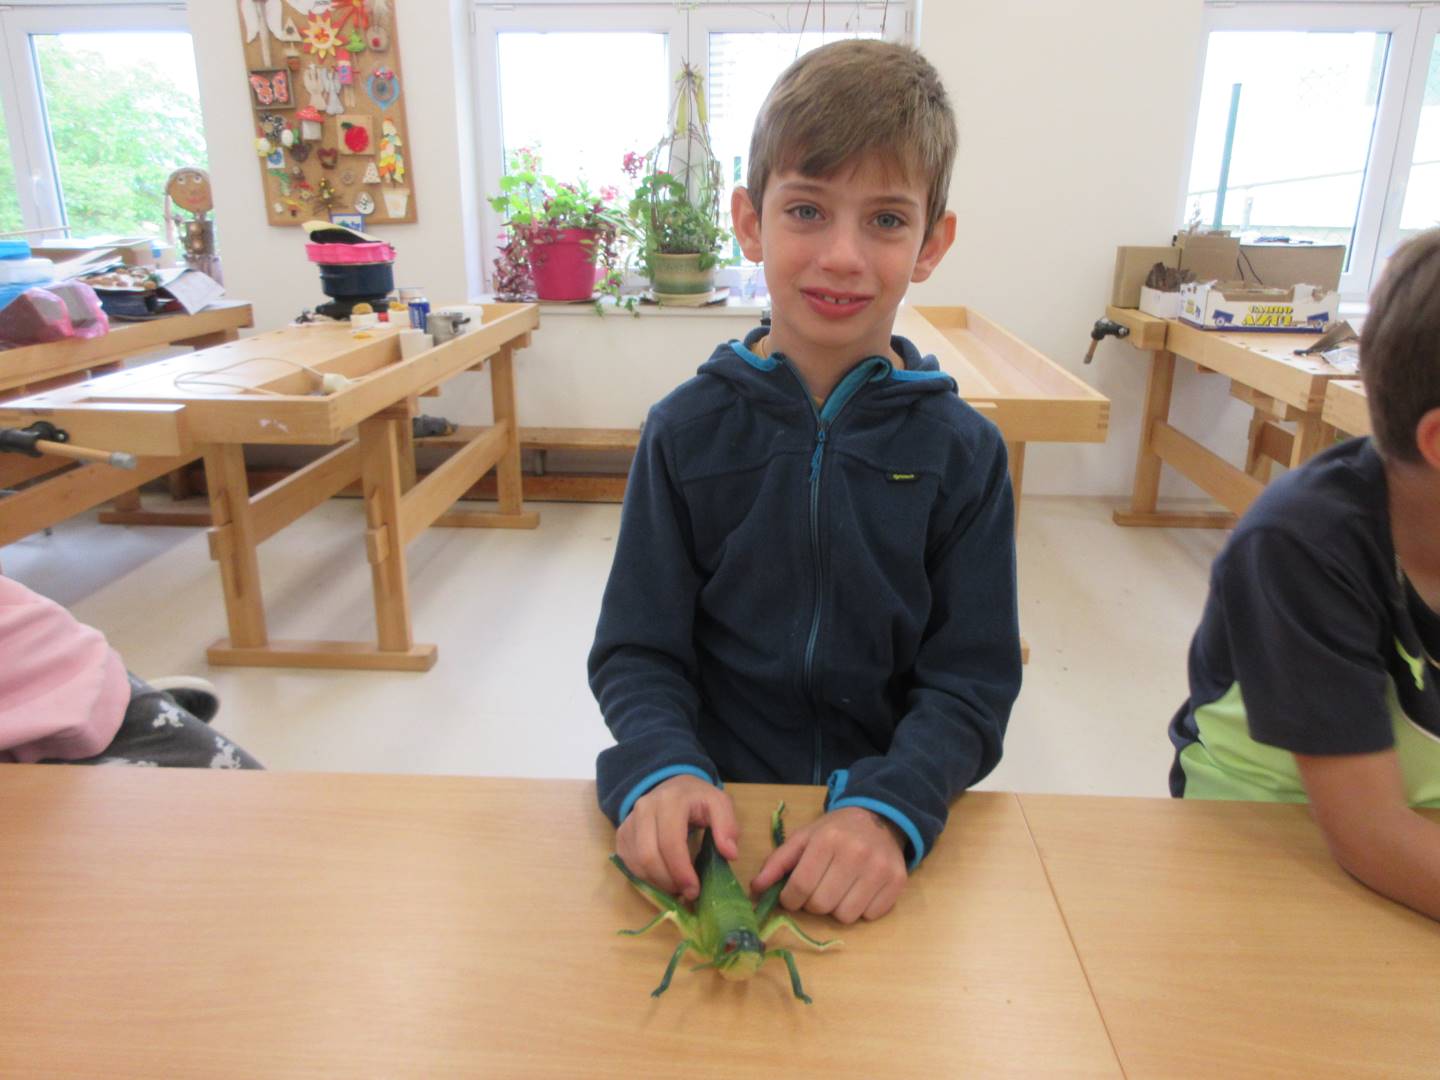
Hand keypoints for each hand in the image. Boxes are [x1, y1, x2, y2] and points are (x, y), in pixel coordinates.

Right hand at [615, 775, 738, 902]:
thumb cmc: (697, 799)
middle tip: (686, 893)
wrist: (672, 786)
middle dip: (668, 881)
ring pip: (637, 862)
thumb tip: (730, 854)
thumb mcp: (719, 803)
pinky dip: (645, 878)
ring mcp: (629, 821)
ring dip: (657, 882)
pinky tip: (663, 880)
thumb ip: (727, 826)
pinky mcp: (622, 834)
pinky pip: (629, 863)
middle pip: (648, 855)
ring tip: (677, 888)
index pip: (670, 842)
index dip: (681, 871)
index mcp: (670, 801)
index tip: (694, 890)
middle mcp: (644, 809)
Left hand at [750, 807, 906, 923]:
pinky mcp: (897, 882)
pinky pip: (870, 916)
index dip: (790, 899)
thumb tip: (756, 890)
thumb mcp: (804, 838)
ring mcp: (879, 868)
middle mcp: (855, 853)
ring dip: (836, 909)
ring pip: (846, 916)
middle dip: (813, 904)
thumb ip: (777, 862)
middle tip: (817, 890)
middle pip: (822, 905)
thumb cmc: (836, 831)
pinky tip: (859, 890)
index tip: (792, 896)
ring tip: (839, 890)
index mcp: (827, 840)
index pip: (801, 886)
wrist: (880, 818)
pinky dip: (861, 910)